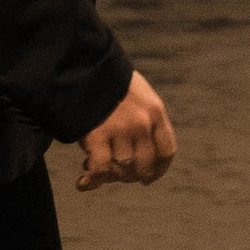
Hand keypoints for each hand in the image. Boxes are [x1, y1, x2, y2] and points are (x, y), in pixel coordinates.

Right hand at [77, 71, 176, 189]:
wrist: (84, 67)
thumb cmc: (109, 83)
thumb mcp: (137, 96)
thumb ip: (142, 122)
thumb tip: (132, 160)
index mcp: (155, 111)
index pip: (166, 152)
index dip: (158, 170)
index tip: (147, 179)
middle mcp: (142, 122)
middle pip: (145, 165)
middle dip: (131, 176)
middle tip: (116, 175)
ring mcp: (120, 129)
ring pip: (123, 169)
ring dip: (109, 176)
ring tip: (93, 168)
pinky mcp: (97, 135)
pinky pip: (100, 169)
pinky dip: (93, 179)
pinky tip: (84, 181)